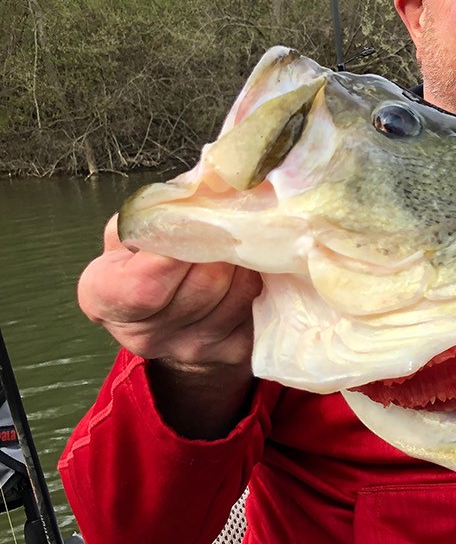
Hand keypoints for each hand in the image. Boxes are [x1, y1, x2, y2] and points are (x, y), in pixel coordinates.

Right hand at [78, 215, 262, 436]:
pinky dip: (263, 281)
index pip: (145, 285)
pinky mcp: (233, 353)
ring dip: (248, 260)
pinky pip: (260, 308)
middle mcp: (144, 335)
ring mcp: (191, 349)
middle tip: (232, 221)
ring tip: (242, 242)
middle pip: (206, 283)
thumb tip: (204, 189)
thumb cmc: (143, 262)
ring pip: (240, 293)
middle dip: (225, 245)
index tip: (197, 221)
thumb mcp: (130, 233)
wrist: (167, 317)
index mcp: (104, 298)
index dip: (178, 250)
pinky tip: (255, 268)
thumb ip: (152, 215)